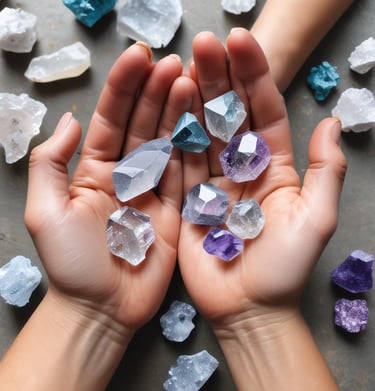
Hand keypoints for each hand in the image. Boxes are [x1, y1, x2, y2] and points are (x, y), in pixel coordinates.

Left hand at [24, 43, 191, 332]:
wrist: (103, 308)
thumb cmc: (72, 264)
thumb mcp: (46, 211)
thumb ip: (50, 162)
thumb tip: (69, 120)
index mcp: (94, 171)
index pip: (111, 120)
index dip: (123, 88)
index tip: (139, 58)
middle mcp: (126, 175)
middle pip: (143, 126)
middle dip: (155, 93)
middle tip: (173, 63)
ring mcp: (154, 191)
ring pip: (168, 144)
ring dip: (178, 113)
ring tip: (189, 81)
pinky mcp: (176, 210)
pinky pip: (186, 174)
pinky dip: (194, 148)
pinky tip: (202, 122)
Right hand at [179, 29, 346, 324]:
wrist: (248, 308)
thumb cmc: (284, 268)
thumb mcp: (316, 218)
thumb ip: (326, 169)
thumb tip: (332, 123)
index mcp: (275, 167)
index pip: (264, 112)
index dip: (253, 76)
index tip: (240, 43)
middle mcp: (243, 168)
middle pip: (230, 116)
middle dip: (218, 79)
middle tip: (203, 44)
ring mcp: (212, 182)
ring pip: (202, 134)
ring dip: (192, 101)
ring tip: (181, 67)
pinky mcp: (188, 199)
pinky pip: (181, 163)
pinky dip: (174, 137)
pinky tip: (167, 109)